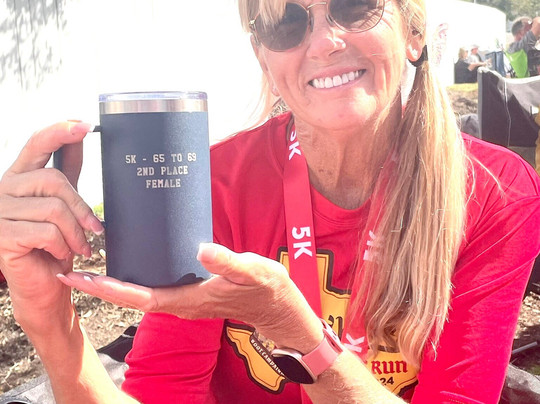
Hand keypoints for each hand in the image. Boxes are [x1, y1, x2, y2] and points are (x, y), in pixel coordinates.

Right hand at [0, 122, 103, 332]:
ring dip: (76, 232)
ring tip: (79, 246)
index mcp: (20, 176)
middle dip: (82, 208)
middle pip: (54, 181)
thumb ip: (68, 171)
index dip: (60, 131)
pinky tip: (61, 254)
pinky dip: (63, 245)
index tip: (86, 125)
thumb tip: (81, 135)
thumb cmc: (55, 244)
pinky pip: (47, 232)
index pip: (37, 144)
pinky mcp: (2, 236)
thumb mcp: (64, 203)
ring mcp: (0, 212)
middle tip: (95, 230)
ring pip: (54, 209)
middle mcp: (4, 188)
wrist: (44, 285)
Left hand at [58, 243, 323, 350]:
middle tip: (69, 267)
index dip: (106, 288)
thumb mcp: (253, 272)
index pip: (137, 296)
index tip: (78, 278)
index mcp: (187, 300)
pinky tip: (131, 261)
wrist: (279, 308)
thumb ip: (229, 262)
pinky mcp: (191, 291)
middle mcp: (180, 302)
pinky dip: (135, 276)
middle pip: (130, 295)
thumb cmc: (267, 292)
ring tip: (91, 262)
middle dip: (99, 284)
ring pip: (139, 291)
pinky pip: (154, 285)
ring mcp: (184, 298)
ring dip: (114, 281)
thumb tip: (202, 249)